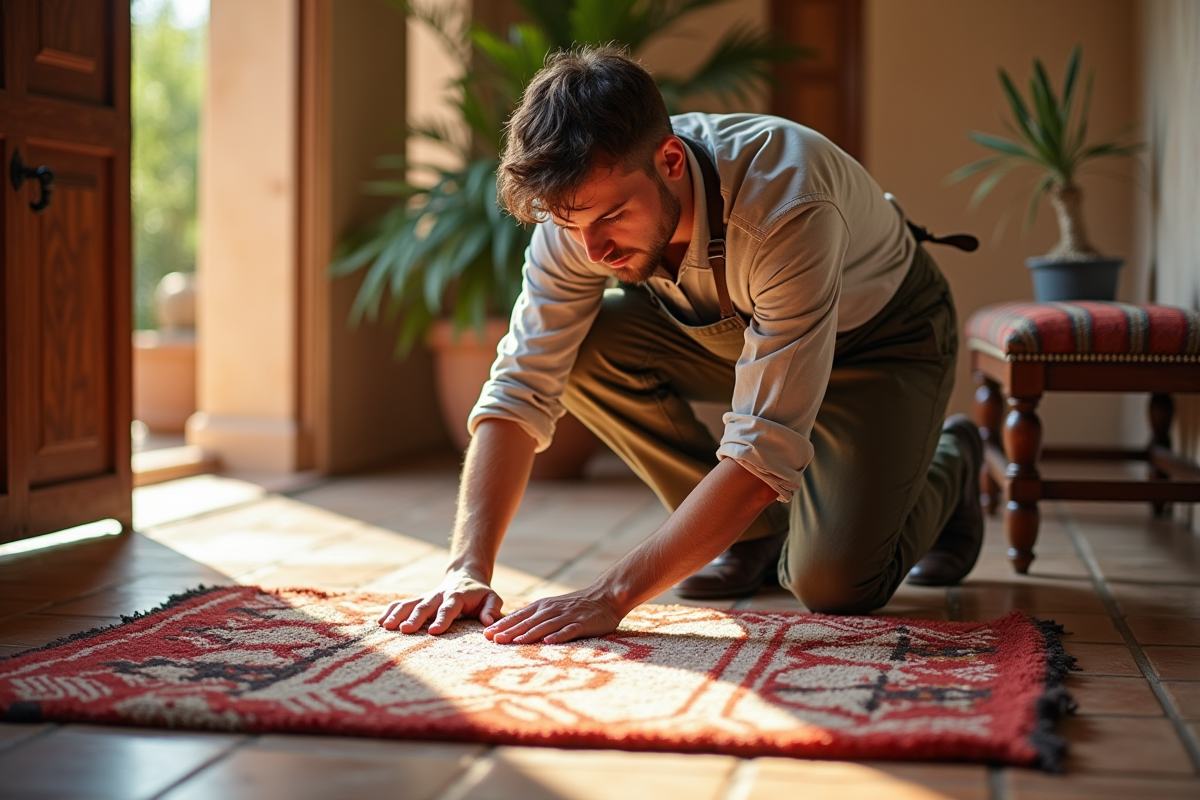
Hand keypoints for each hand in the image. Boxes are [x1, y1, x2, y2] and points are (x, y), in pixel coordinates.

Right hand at [377, 569, 503, 634]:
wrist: (465, 577)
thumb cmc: (480, 594)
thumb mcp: (492, 599)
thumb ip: (491, 609)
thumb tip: (487, 623)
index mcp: (458, 597)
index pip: (449, 608)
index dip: (442, 619)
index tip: (434, 632)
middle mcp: (439, 596)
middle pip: (425, 606)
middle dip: (415, 618)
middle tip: (405, 630)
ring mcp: (426, 597)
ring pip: (409, 604)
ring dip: (397, 614)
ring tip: (386, 626)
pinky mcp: (417, 601)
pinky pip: (401, 604)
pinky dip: (390, 610)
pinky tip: (380, 621)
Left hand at [484, 589, 624, 644]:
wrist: (605, 597)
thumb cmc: (575, 606)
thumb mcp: (552, 607)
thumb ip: (535, 617)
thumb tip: (512, 629)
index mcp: (542, 606)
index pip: (518, 617)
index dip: (502, 625)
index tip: (486, 635)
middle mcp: (551, 610)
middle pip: (527, 622)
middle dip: (510, 631)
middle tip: (494, 640)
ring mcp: (566, 616)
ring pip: (545, 626)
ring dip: (529, 634)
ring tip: (515, 642)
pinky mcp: (582, 624)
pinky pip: (568, 630)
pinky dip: (558, 636)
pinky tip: (549, 643)